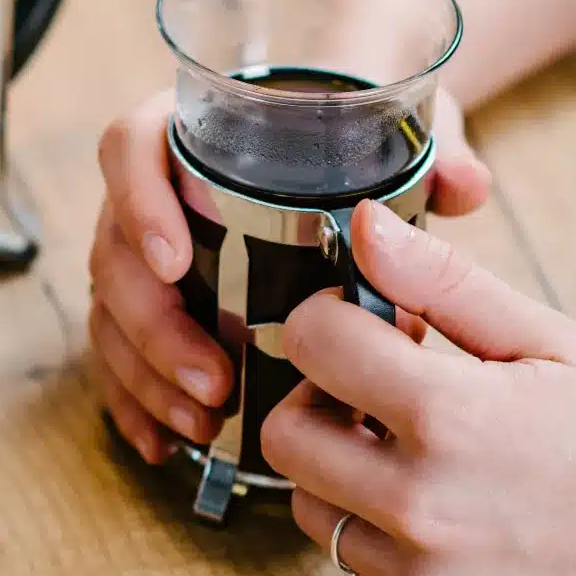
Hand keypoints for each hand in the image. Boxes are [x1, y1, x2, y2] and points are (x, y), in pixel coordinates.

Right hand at [88, 86, 488, 463]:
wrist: (335, 148)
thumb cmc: (349, 137)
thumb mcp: (390, 133)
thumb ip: (433, 152)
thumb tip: (465, 184)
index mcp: (185, 132)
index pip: (129, 150)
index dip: (139, 204)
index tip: (176, 260)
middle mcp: (146, 191)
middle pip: (113, 252)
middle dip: (154, 327)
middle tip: (214, 381)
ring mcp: (138, 252)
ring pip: (109, 313)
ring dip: (146, 376)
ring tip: (204, 423)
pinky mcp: (144, 306)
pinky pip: (116, 355)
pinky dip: (136, 402)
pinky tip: (165, 444)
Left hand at [267, 201, 575, 575]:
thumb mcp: (553, 339)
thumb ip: (441, 283)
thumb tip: (360, 225)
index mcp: (447, 417)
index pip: (309, 340)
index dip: (333, 317)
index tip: (376, 326)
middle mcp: (422, 508)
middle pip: (286, 435)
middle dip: (321, 400)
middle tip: (384, 395)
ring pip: (313, 512)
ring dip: (344, 477)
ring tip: (421, 459)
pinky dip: (383, 547)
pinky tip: (446, 521)